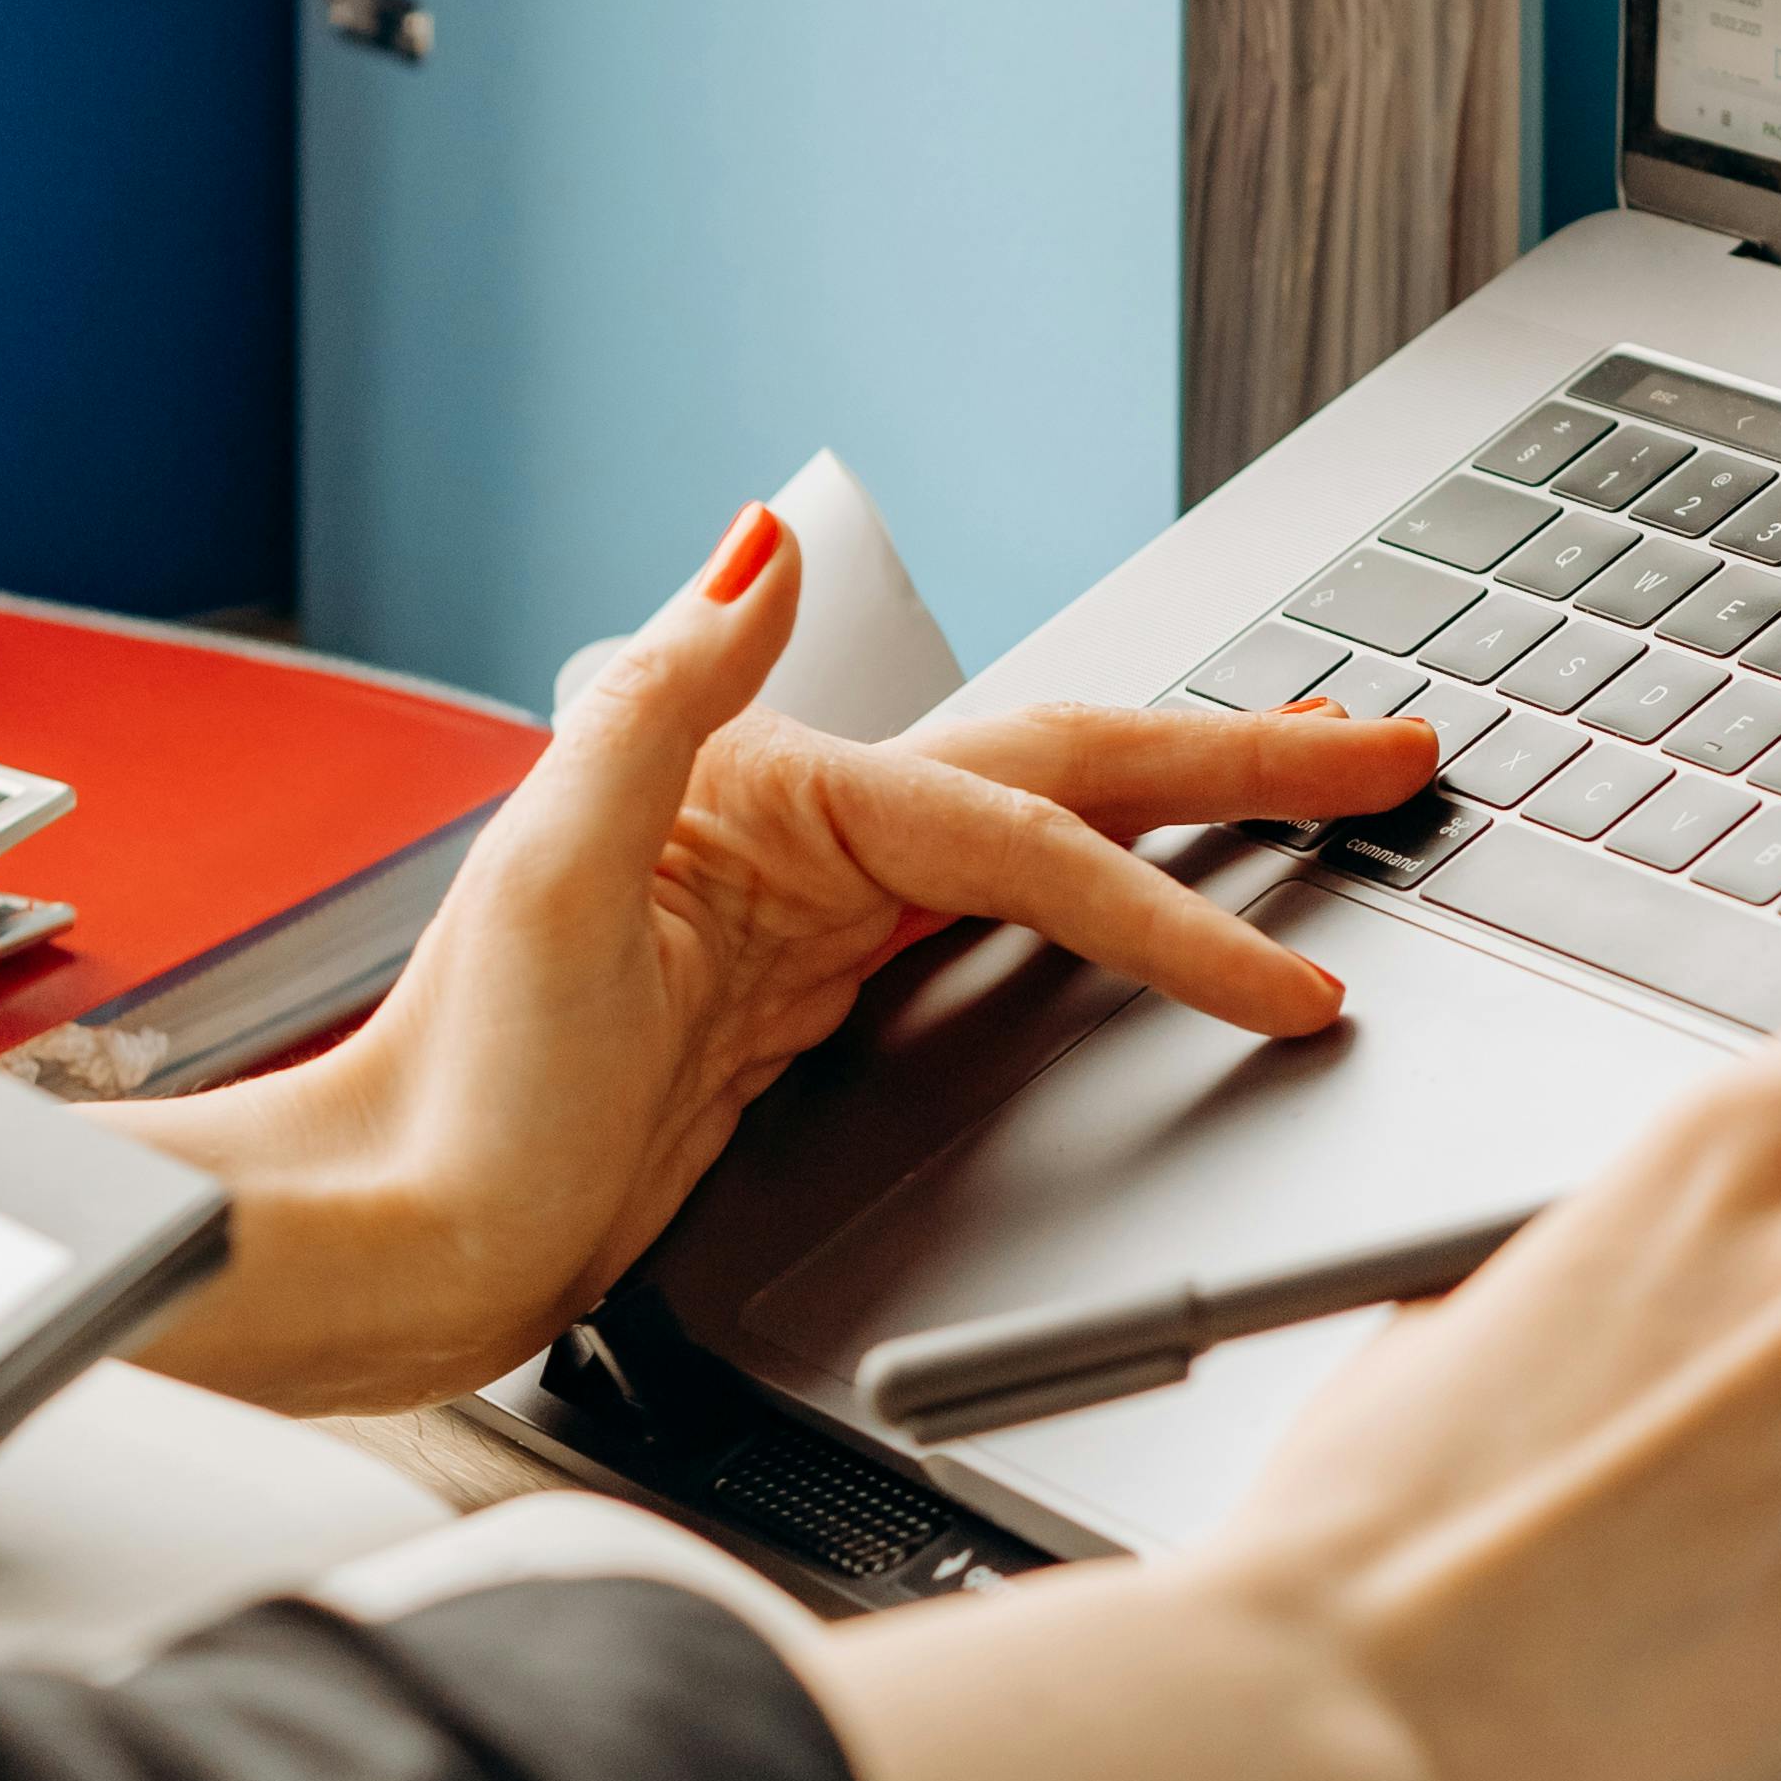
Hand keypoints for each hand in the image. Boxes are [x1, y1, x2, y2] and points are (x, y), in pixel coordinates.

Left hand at [108, 506, 1433, 1410]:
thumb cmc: (443, 1093)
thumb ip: (662, 692)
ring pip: (1051, 839)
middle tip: (1393, 747)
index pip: (1020, 832)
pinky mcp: (813, 1005)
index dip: (1169, 893)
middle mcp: (803, 834)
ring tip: (1323, 778)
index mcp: (766, 791)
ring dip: (1191, 807)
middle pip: (1065, 776)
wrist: (387, 1245)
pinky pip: (1002, 930)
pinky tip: (1156, 891)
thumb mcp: (543, 868)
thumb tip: (753, 535)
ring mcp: (815, 918)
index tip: (1287, 973)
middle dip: (1238, 759)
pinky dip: (1109, 903)